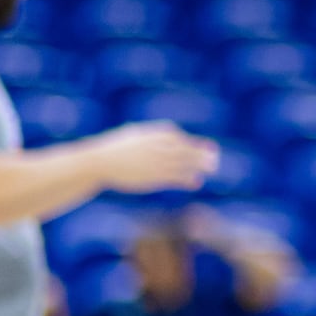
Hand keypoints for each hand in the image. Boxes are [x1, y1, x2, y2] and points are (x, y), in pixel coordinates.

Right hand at [86, 122, 221, 194]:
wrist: (100, 162)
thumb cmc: (116, 148)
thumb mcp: (135, 134)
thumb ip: (154, 135)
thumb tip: (169, 134)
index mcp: (155, 134)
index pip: (180, 138)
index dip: (194, 144)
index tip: (206, 148)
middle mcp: (161, 146)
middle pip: (188, 150)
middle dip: (203, 154)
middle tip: (215, 159)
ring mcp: (158, 161)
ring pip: (185, 163)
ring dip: (200, 166)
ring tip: (212, 168)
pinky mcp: (154, 176)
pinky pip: (176, 177)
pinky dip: (188, 179)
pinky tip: (196, 182)